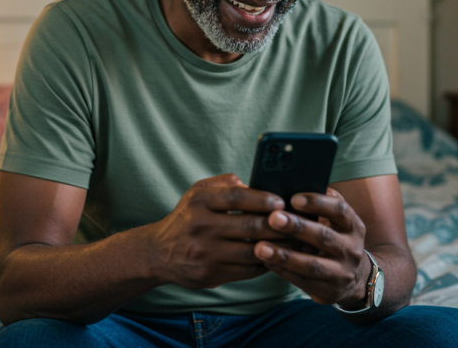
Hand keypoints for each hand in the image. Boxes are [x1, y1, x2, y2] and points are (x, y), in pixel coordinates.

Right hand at [146, 174, 287, 288]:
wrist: (159, 253)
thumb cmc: (187, 218)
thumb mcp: (197, 192)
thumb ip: (224, 183)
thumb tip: (254, 185)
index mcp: (199, 202)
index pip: (236, 197)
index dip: (262, 199)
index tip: (282, 202)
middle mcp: (200, 227)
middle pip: (249, 226)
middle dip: (278, 225)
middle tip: (299, 222)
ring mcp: (206, 254)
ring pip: (252, 252)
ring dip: (278, 247)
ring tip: (296, 241)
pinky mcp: (210, 275)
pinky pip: (247, 271)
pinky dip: (266, 264)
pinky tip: (279, 257)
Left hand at [252, 187, 369, 305]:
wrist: (354, 279)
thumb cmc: (333, 239)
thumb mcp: (336, 223)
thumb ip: (318, 207)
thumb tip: (286, 187)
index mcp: (354, 226)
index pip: (339, 210)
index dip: (317, 203)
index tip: (294, 198)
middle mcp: (352, 249)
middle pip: (324, 236)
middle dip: (297, 227)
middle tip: (272, 218)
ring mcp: (342, 273)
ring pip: (312, 264)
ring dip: (284, 255)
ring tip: (260, 247)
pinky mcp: (329, 292)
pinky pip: (302, 281)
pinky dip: (282, 270)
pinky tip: (264, 261)